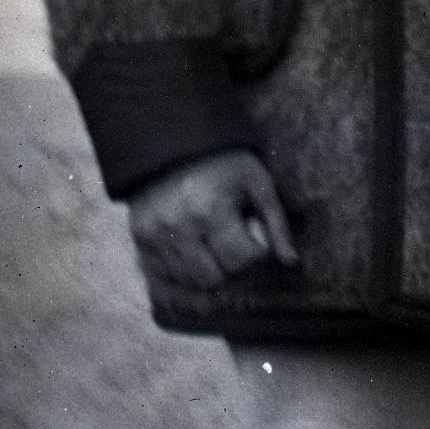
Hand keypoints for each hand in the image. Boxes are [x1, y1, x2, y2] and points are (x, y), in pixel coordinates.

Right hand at [124, 149, 297, 291]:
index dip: (255, 253)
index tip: (254, 236)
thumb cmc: (224, 164)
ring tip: (214, 248)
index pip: (240, 260)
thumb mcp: (257, 183)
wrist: (172, 146)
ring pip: (187, 282)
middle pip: (213, 279)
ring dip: (208, 274)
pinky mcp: (139, 241)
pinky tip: (195, 257)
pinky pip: (162, 279)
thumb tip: (290, 262)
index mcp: (210, 210)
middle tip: (234, 246)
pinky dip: (182, 277)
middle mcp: (177, 227)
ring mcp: (153, 236)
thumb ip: (276, 223)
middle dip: (231, 268)